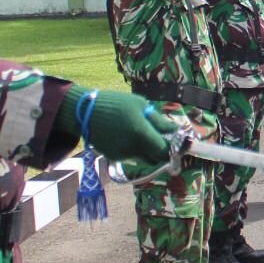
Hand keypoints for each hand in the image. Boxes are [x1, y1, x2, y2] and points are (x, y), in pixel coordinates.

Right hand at [58, 88, 172, 166]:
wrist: (85, 111)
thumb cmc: (116, 103)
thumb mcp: (141, 106)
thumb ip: (159, 122)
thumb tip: (178, 131)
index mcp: (141, 133)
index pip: (164, 151)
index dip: (172, 149)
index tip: (176, 142)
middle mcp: (132, 148)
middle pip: (155, 158)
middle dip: (161, 151)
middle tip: (162, 138)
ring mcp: (122, 155)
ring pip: (143, 158)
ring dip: (147, 149)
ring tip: (140, 131)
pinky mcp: (113, 157)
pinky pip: (131, 157)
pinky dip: (134, 149)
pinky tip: (127, 135)